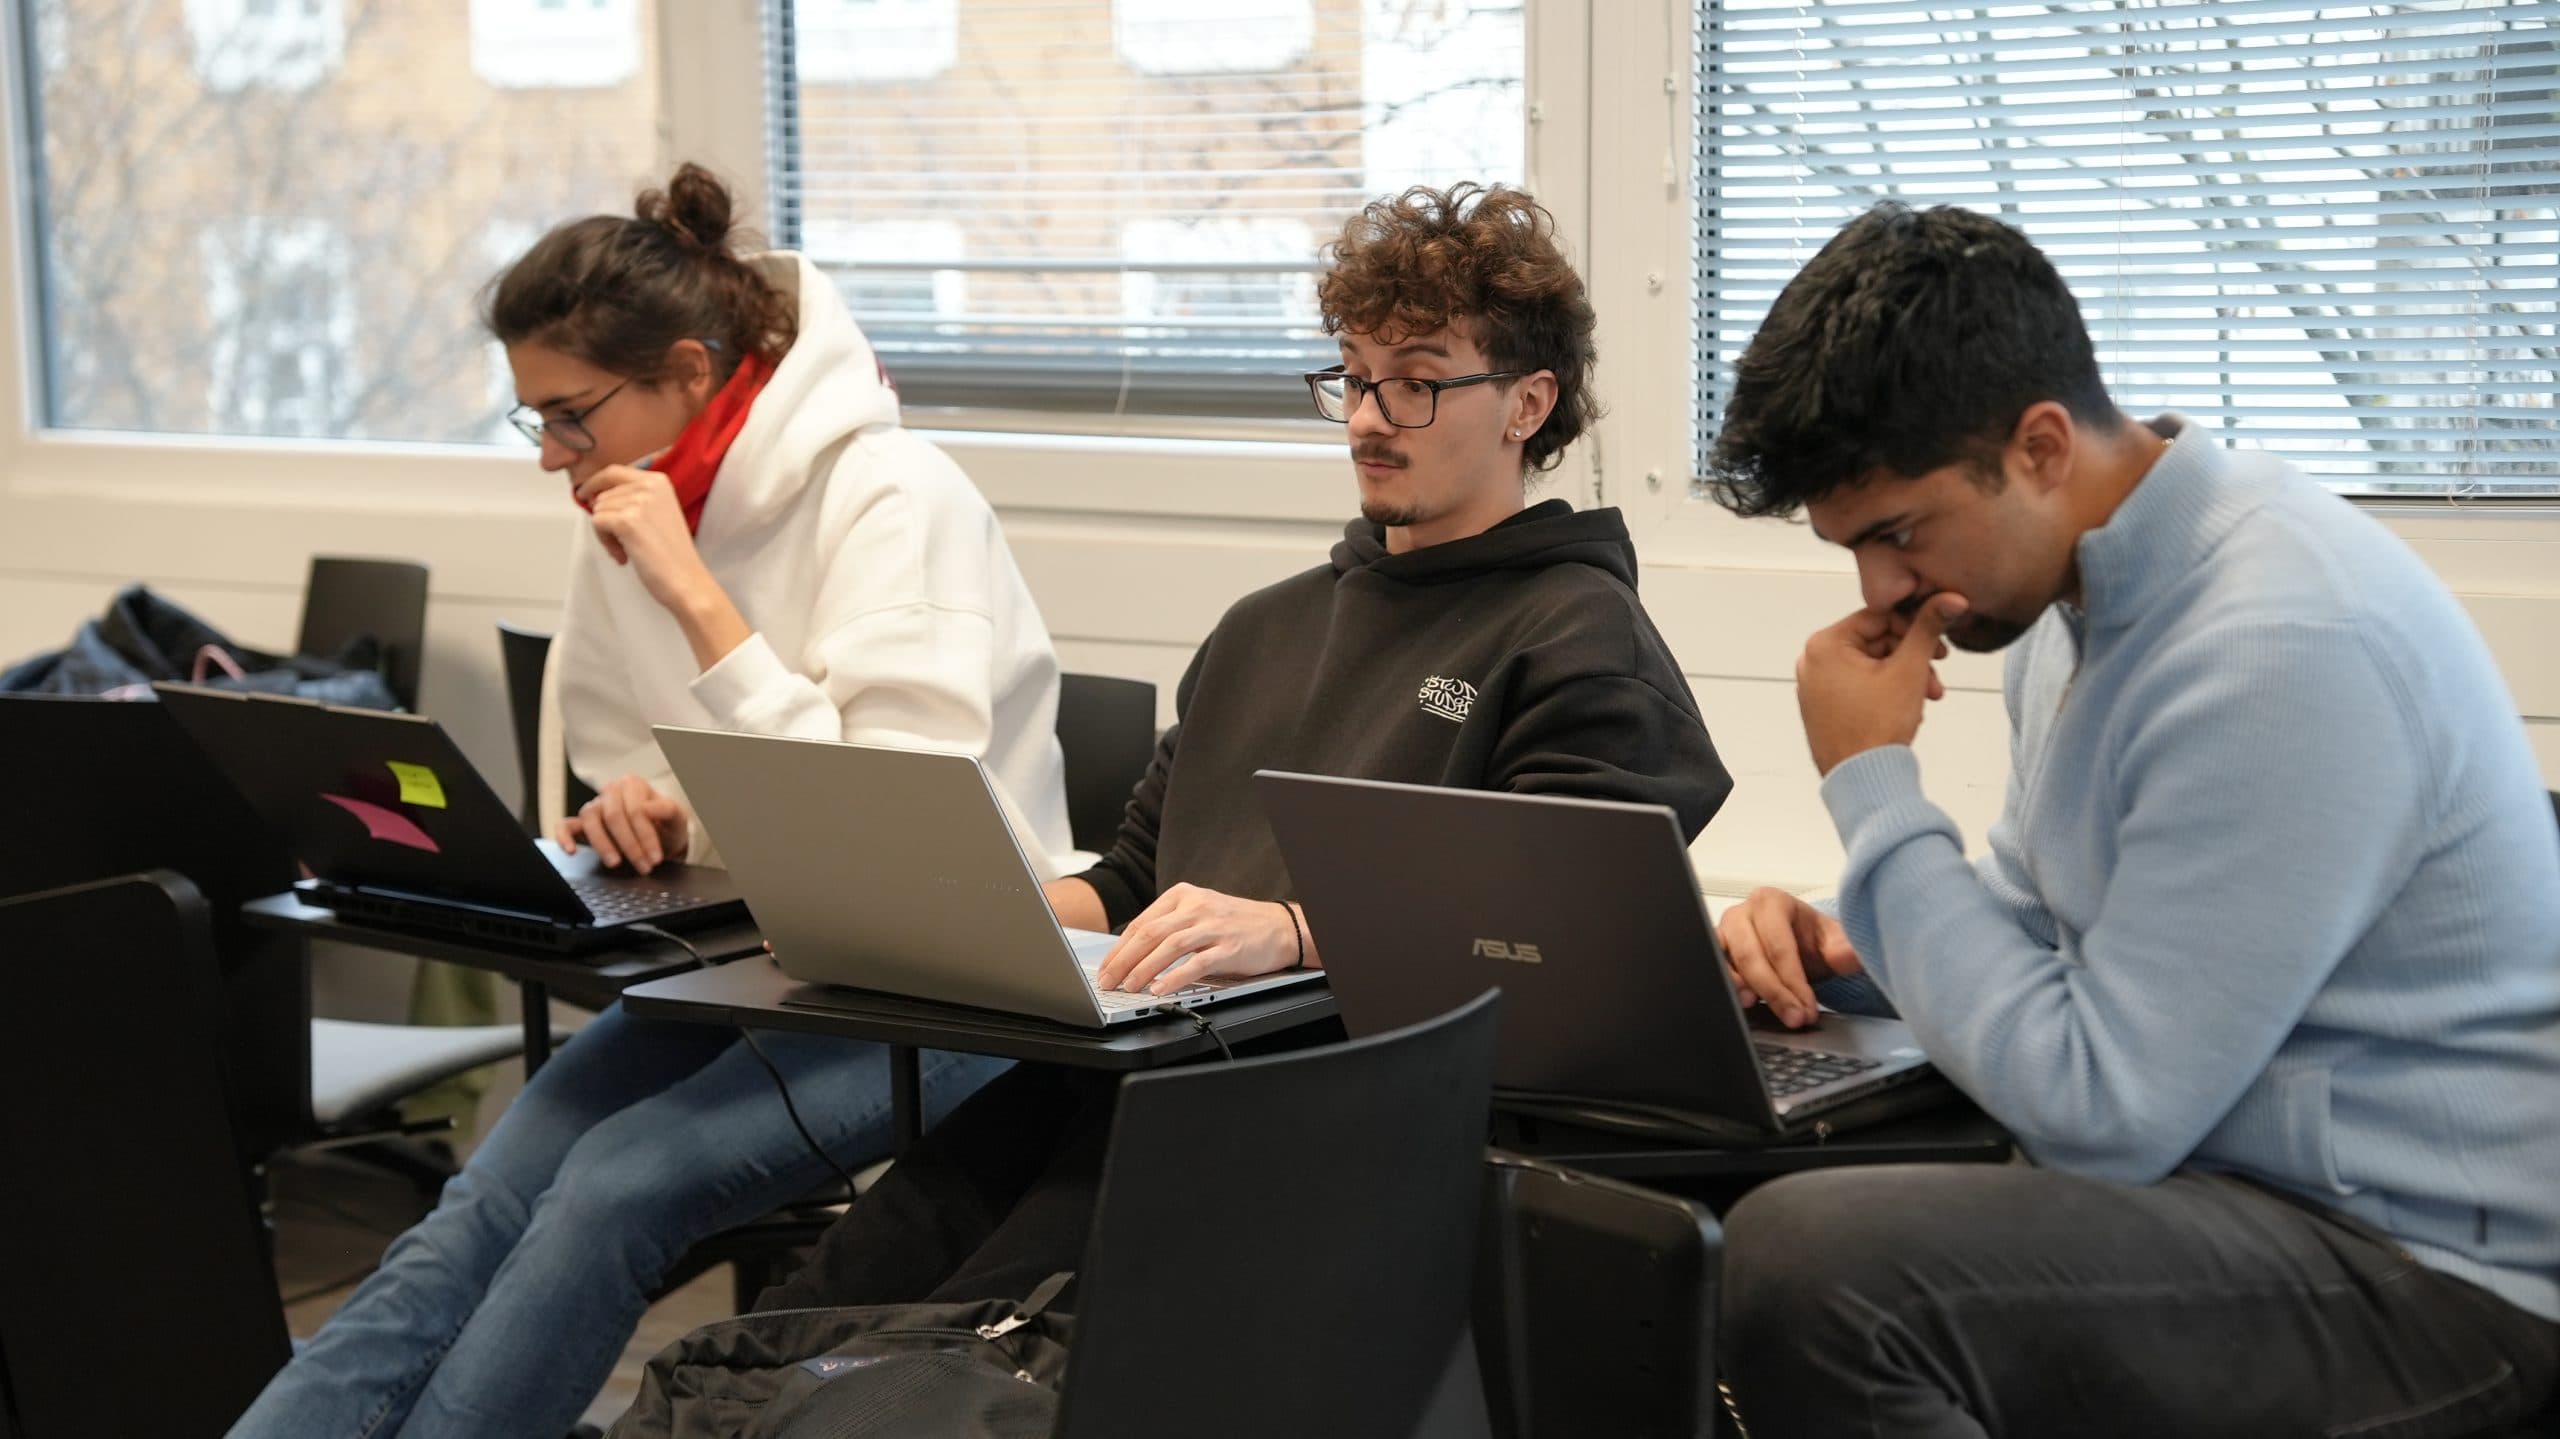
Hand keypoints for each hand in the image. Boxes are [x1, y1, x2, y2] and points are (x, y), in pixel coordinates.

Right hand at [553, 773, 691, 874]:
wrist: (661, 839)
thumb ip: (668, 809)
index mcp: (634, 785)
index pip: (635, 810)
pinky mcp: (582, 823)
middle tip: (643, 866)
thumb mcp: (677, 817)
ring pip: (590, 819)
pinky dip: (564, 837)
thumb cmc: (667, 826)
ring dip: (603, 844)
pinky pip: (566, 825)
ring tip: (615, 863)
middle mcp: (611, 792)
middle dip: (629, 845)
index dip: (646, 836)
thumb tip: (647, 807)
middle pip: (613, 816)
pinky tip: (571, 850)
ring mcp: (595, 806)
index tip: (655, 858)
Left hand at [573, 462, 717, 615]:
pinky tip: (623, 555)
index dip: (594, 483)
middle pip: (603, 494)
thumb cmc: (672, 554)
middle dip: (606, 517)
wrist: (686, 579)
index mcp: (658, 481)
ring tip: (627, 549)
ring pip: (598, 510)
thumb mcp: (658, 512)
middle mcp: (649, 486)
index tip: (584, 493)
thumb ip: (633, 498)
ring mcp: (638, 502)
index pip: (613, 472)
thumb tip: (596, 497)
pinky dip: (605, 542)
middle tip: (622, 541)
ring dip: (606, 533)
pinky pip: (597, 523)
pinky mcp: (627, 521)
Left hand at [1092, 883, 1302, 995]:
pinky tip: (1161, 989)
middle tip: (1108, 981)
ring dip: (1144, 969)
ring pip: (1169, 946)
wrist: (1280, 926)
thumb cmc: (1235, 923)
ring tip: (1129, 987)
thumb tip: (1131, 952)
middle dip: (1124, 960)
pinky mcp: (1229, 947)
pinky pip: (1196, 963)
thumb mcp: (1199, 912)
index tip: (1105, 968)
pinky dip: (1175, 977)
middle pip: (1150, 933)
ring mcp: (1213, 926)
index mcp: (1183, 895)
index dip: (1118, 948)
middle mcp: (1196, 907)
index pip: (1142, 922)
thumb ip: (1168, 925)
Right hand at [1717, 887, 1861, 1028]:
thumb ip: (1845, 949)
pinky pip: (1713, 970)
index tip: (1807, 1008)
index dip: (1792, 980)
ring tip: (1758, 1008)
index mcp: (1771, 901)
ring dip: (1742, 988)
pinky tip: (1742, 1003)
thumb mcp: (1834, 943)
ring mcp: (1724, 933)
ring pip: (1726, 962)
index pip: (1779, 945)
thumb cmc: (1812, 941)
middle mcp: (1742, 913)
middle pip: (1750, 955)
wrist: (1800, 948)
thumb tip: (1850, 956)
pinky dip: (1726, 988)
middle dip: (1773, 991)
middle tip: (1794, 1018)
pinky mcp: (1715, 953)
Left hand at [1795, 593, 1966, 775]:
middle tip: (1938, 670)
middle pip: (1876, 643)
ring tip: (1930, 695)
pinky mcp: (1823, 707)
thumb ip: (1928, 628)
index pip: (1879, 617)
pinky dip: (1887, 691)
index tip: (1940, 640)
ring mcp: (1815, 686)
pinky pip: (1860, 686)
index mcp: (1825, 645)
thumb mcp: (1909, 669)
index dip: (1915, 626)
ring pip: (1872, 666)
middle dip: (1913, 657)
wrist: (1863, 780)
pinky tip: (1909, 706)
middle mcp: (1812, 662)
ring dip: (1905, 676)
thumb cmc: (1876, 728)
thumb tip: (1948, 598)